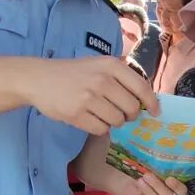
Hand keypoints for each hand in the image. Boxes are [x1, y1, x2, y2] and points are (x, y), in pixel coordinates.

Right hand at [25, 57, 158, 135]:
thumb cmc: (74, 73)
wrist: (40, 79)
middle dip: (129, 115)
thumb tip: (148, 100)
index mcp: (111, 65)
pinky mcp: (76, 114)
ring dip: (113, 122)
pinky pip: (101, 129)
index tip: (155, 112)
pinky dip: (99, 128)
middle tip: (119, 112)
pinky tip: (89, 118)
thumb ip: (122, 78)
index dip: (152, 103)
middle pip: (132, 109)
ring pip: (117, 121)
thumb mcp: (100, 65)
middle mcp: (102, 80)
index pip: (142, 87)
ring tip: (100, 112)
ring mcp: (88, 97)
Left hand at [117, 172, 186, 194]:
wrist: (131, 186)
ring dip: (148, 192)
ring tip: (140, 181)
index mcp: (176, 191)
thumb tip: (161, 167)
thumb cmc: (145, 177)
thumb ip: (159, 172)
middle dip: (157, 186)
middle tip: (147, 175)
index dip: (177, 186)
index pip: (182, 191)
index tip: (168, 179)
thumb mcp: (153, 172)